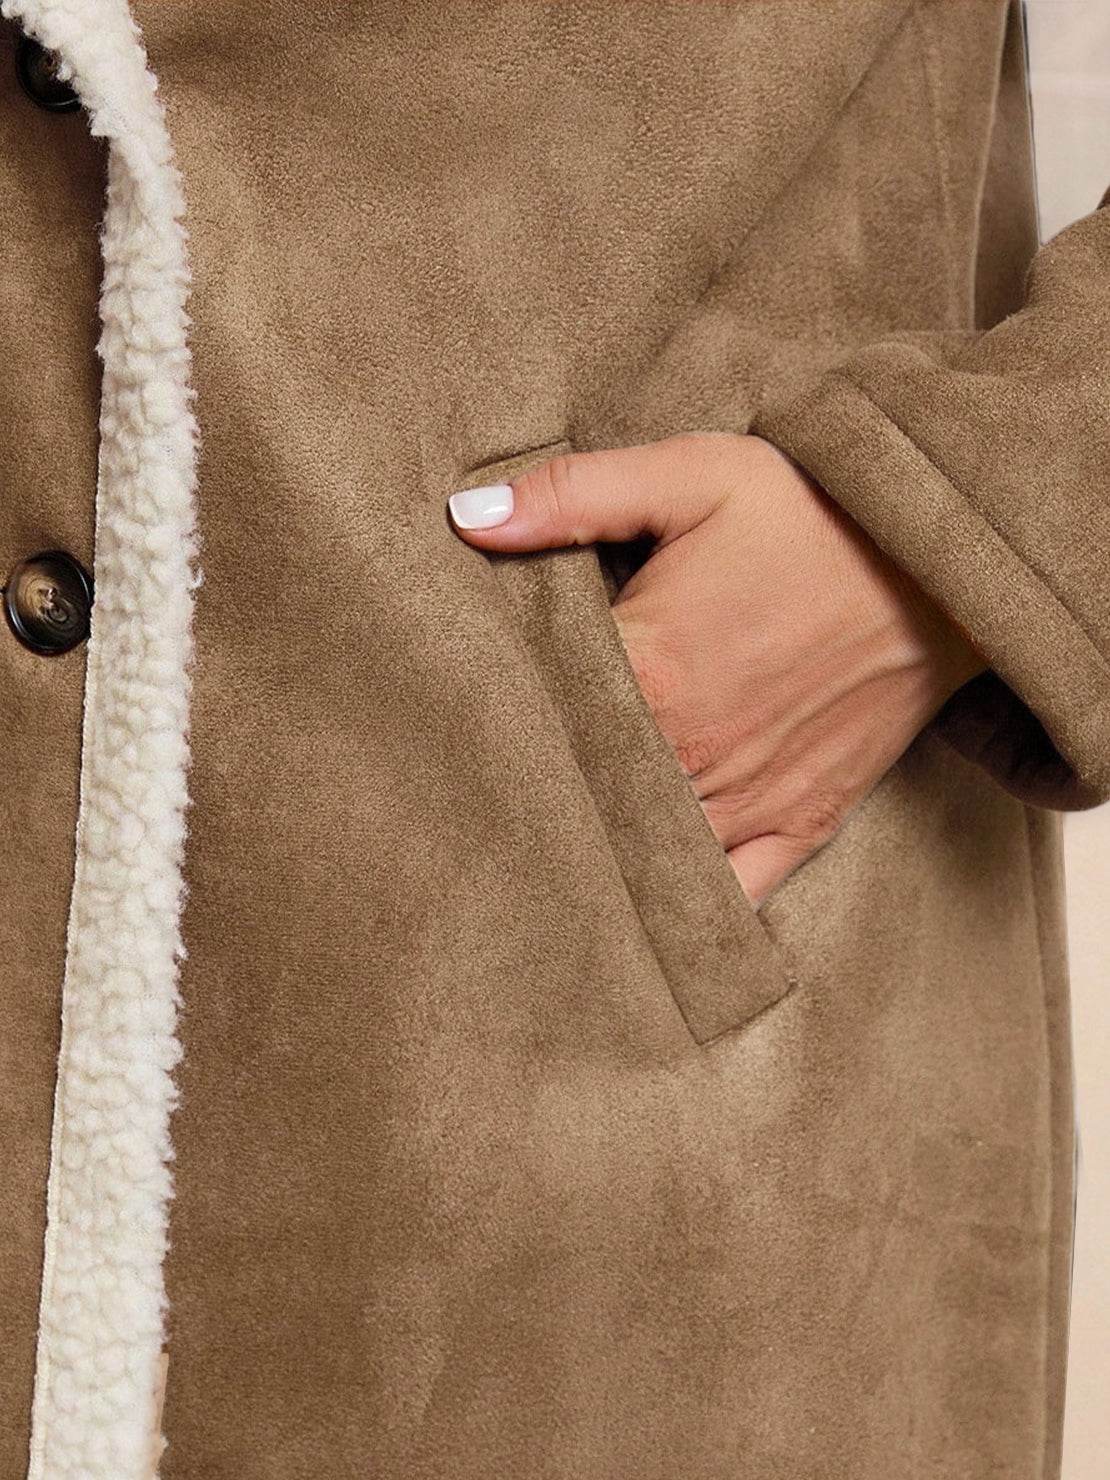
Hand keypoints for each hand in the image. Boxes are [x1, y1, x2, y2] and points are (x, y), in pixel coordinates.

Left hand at [448, 432, 986, 905]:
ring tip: (545, 866)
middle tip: (483, 809)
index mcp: (651, 672)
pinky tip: (646, 908)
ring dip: (599, 857)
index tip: (461, 731)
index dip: (496, 727)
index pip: (540, 725)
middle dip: (536, 801)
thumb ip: (575, 495)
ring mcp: (751, 799)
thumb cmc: (813, 514)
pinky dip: (689, 905)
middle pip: (583, 801)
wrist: (941, 562)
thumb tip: (466, 520)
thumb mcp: (693, 473)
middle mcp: (693, 754)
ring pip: (647, 857)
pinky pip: (736, 892)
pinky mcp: (804, 823)